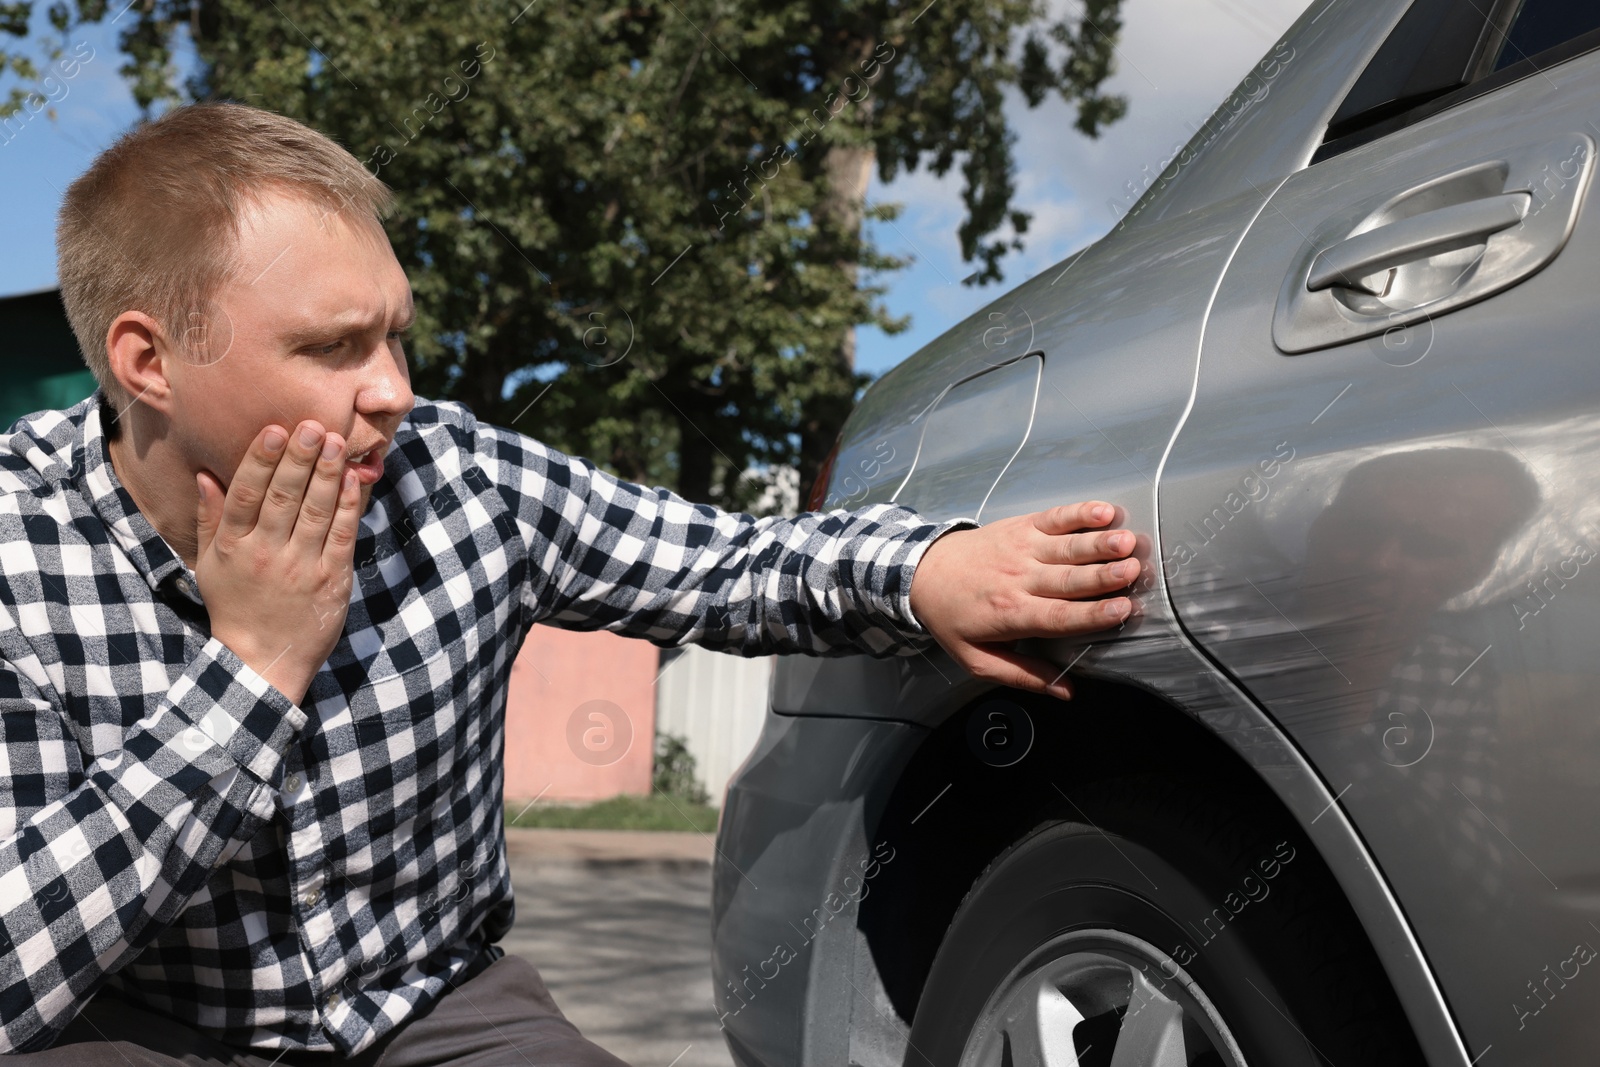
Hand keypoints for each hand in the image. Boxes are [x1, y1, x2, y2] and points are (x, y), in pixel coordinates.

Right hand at [195, 421, 362, 705]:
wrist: (262, 662)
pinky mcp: (331, 580)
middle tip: (314, 426)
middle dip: (300, 458)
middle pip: (283, 496)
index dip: (261, 459)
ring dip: (328, 474)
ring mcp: (300, 567)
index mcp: (232, 547)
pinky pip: (341, 535)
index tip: (276, 430)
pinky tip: (354, 480)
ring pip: (316, 511)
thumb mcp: (210, 565)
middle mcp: (265, 553)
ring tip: (336, 443)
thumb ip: (209, 519)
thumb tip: (205, 475)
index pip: (246, 494)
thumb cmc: (235, 608)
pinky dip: (348, 506)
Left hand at [907, 501, 1140, 699]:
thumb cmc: (953, 618)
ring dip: (1099, 543)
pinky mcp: (1021, 526)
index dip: (1092, 613)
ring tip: (1127, 542)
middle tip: (1135, 571)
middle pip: (1068, 578)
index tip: (1123, 609)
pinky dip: (1079, 513)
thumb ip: (1023, 676)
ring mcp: (1020, 548)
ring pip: (1066, 546)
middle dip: (1103, 575)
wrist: (922, 572)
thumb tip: (1066, 693)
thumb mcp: (978, 659)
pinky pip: (1054, 518)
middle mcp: (1018, 579)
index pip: (1059, 616)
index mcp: (1011, 614)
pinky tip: (1103, 510)